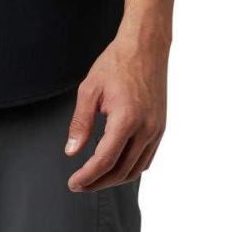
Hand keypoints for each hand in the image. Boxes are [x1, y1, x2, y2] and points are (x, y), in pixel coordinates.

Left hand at [64, 35, 167, 191]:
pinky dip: (130, 168)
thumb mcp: (90, 89)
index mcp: (126, 119)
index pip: (105, 160)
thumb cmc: (116, 64)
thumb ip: (80, 122)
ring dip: (115, 179)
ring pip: (136, 169)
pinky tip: (116, 165)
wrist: (145, 47)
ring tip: (95, 178)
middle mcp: (145, 129)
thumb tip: (71, 151)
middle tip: (79, 184)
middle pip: (121, 171)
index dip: (87, 176)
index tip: (73, 183)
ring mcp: (156, 130)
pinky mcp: (160, 127)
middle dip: (99, 182)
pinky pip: (147, 158)